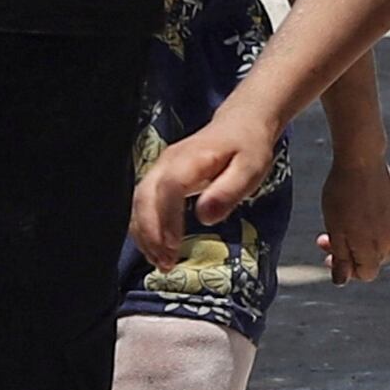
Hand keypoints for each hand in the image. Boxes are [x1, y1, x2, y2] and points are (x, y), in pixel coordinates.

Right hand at [132, 111, 280, 267]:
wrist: (240, 125)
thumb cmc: (246, 149)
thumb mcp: (250, 170)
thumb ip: (228, 193)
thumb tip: (205, 217)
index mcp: (191, 158)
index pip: (169, 187)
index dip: (167, 218)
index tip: (174, 246)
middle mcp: (167, 162)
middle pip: (145, 197)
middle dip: (151, 234)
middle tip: (165, 263)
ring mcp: (159, 168)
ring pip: (139, 203)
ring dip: (145, 235)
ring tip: (160, 262)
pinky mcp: (159, 178)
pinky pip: (143, 204)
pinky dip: (145, 229)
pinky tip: (156, 249)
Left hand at [320, 142, 389, 284]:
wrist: (362, 161)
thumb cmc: (342, 196)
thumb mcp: (336, 230)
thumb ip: (341, 258)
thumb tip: (341, 282)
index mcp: (375, 250)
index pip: (365, 274)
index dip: (346, 270)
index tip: (329, 254)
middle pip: (374, 260)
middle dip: (352, 253)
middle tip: (328, 237)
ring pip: (382, 243)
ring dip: (363, 239)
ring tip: (344, 222)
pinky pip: (389, 224)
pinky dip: (374, 223)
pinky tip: (360, 209)